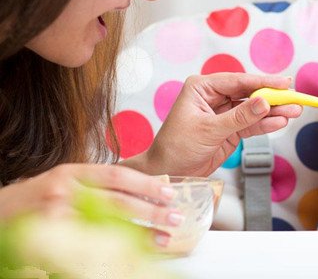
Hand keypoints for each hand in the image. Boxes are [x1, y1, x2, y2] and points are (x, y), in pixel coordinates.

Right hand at [0, 163, 180, 245]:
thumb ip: (93, 186)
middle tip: (175, 216)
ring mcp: (56, 217)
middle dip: (150, 210)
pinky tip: (130, 254)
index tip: (168, 191)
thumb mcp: (62, 183)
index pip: (116, 175)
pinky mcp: (50, 241)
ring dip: (139, 233)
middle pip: (117, 200)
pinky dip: (112, 250)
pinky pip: (88, 245)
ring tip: (163, 238)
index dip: (145, 184)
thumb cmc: (32, 200)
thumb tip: (137, 195)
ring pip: (107, 225)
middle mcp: (65, 191)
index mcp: (72, 173)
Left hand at [145, 73, 301, 175]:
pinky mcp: (230, 130)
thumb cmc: (177, 147)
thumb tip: (264, 102)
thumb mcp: (209, 130)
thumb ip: (239, 116)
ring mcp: (223, 114)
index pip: (237, 80)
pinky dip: (266, 124)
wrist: (168, 172)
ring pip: (253, 109)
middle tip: (294, 97)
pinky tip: (281, 122)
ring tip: (295, 111)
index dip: (263, 81)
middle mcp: (214, 97)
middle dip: (272, 96)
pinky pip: (251, 124)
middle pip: (249, 93)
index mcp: (202, 88)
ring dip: (273, 111)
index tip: (284, 83)